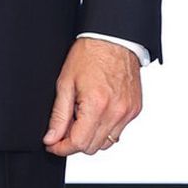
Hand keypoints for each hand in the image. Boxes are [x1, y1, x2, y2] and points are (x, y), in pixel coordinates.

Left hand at [43, 40, 141, 157]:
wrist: (114, 39)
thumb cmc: (90, 54)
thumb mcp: (65, 83)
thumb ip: (59, 116)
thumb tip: (51, 138)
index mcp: (97, 105)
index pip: (79, 143)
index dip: (61, 148)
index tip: (53, 144)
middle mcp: (116, 112)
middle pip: (93, 147)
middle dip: (75, 142)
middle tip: (65, 127)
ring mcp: (128, 112)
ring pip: (107, 143)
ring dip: (91, 136)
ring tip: (82, 116)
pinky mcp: (135, 109)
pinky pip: (118, 131)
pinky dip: (105, 127)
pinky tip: (97, 111)